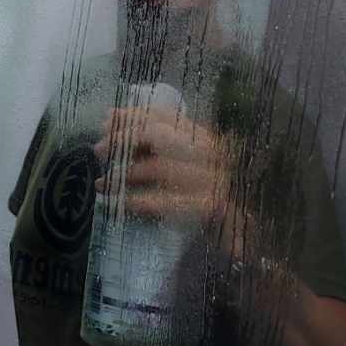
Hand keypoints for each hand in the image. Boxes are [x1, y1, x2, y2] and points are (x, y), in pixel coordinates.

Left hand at [95, 104, 233, 225]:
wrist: (246, 230)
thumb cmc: (207, 193)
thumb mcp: (186, 160)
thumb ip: (154, 139)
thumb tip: (110, 118)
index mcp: (204, 136)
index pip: (164, 114)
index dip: (131, 114)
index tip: (106, 122)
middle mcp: (210, 152)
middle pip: (157, 135)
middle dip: (123, 139)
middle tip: (99, 150)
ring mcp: (212, 178)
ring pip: (158, 168)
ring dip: (124, 174)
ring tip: (102, 183)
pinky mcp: (209, 206)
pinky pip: (165, 201)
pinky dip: (138, 201)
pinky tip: (120, 204)